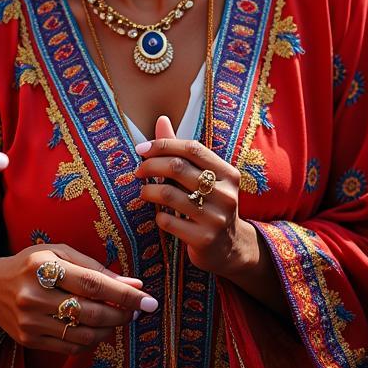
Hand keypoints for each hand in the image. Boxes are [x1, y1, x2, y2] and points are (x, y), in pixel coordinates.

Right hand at [0, 244, 156, 355]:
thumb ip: (95, 267)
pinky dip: (90, 340)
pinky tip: (96, 328)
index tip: (148, 300)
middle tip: (137, 310)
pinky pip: (70, 348)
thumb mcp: (59, 253)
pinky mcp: (29, 340)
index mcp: (43, 265)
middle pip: (90, 312)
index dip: (124, 294)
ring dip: (109, 328)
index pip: (93, 284)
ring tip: (118, 318)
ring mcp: (30, 321)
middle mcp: (34, 295)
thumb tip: (133, 285)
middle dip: (121, 313)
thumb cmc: (32, 264)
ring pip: (83, 334)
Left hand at [135, 115, 251, 277]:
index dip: (163, 144)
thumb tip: (161, 119)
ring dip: (148, 190)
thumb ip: (180, 152)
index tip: (141, 150)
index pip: (191, 148)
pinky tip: (159, 216)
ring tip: (144, 192)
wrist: (230, 248)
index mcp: (227, 173)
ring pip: (169, 193)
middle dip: (150, 165)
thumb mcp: (202, 177)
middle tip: (137, 170)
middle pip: (177, 168)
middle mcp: (225, 194)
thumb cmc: (210, 204)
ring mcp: (216, 218)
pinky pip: (168, 221)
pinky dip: (158, 216)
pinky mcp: (204, 239)